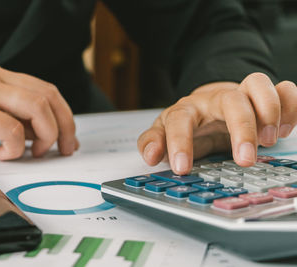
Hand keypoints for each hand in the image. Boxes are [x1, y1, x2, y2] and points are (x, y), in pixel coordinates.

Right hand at [0, 60, 78, 158]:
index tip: (68, 138)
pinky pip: (7, 125)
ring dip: (46, 135)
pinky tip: (5, 156)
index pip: (45, 89)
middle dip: (64, 126)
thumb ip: (6, 118)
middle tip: (64, 149)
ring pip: (35, 106)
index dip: (64, 115)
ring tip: (35, 153)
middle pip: (47, 95)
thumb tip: (37, 134)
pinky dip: (15, 145)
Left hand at [138, 73, 296, 174]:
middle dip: (241, 128)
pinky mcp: (265, 98)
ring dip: (270, 111)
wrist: (208, 107)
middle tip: (245, 159)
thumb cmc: (189, 123)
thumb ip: (153, 142)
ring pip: (260, 84)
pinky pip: (287, 91)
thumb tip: (151, 156)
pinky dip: (292, 107)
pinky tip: (284, 130)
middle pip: (230, 100)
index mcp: (187, 109)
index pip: (179, 120)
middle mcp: (215, 98)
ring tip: (269, 140)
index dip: (179, 142)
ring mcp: (242, 94)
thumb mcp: (165, 132)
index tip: (182, 168)